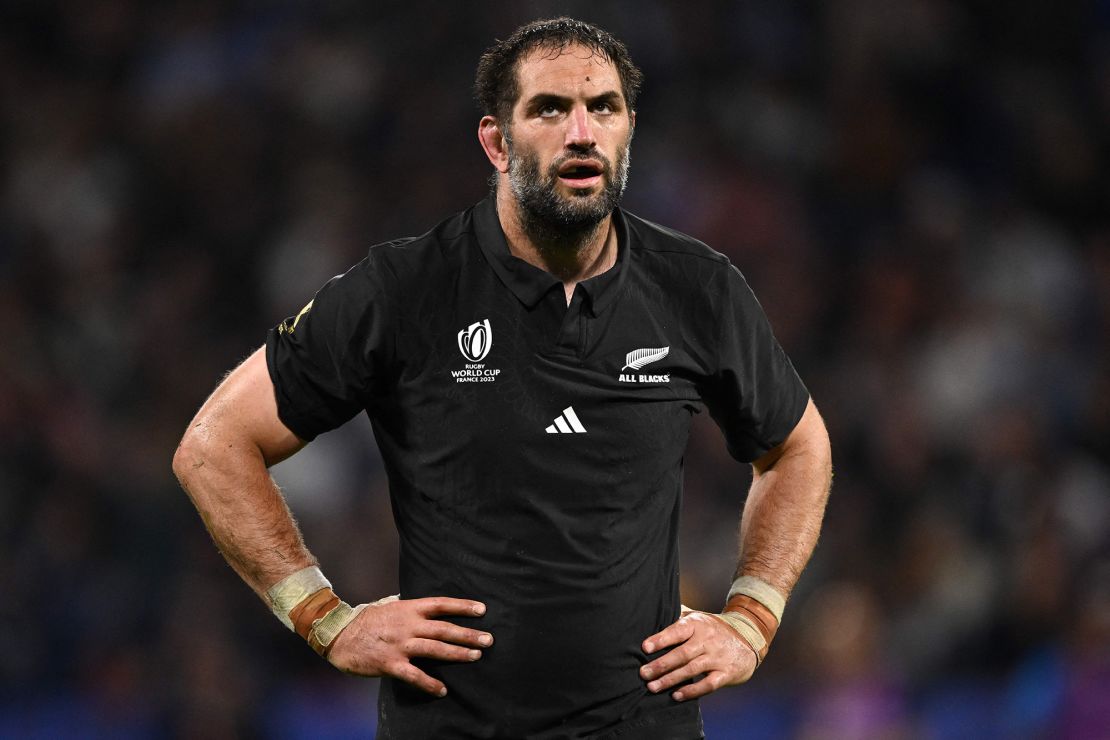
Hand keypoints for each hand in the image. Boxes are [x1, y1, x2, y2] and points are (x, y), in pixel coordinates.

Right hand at [327, 595, 492, 696]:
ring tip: (476, 657)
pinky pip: (414, 675)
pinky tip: (443, 690)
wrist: (338, 634)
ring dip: (457, 654)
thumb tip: (425, 605)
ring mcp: (400, 645)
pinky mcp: (390, 664)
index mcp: (408, 609)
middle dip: (468, 634)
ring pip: (434, 649)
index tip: (482, 610)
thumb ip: (408, 606)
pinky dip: (429, 683)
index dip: (462, 606)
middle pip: (444, 629)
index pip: (440, 605)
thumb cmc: (365, 619)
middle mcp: (408, 625)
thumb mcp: (388, 604)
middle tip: (488, 639)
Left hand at [639, 610, 757, 701]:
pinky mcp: (726, 673)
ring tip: (653, 687)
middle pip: (682, 653)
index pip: (677, 631)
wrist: (748, 638)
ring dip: (671, 680)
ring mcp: (717, 657)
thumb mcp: (698, 617)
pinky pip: (707, 684)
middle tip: (643, 674)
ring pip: (691, 670)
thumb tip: (654, 612)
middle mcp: (707, 640)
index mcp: (697, 624)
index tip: (644, 647)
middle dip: (661, 665)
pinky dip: (692, 691)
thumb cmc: (714, 629)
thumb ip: (679, 616)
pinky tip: (676, 695)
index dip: (660, 639)